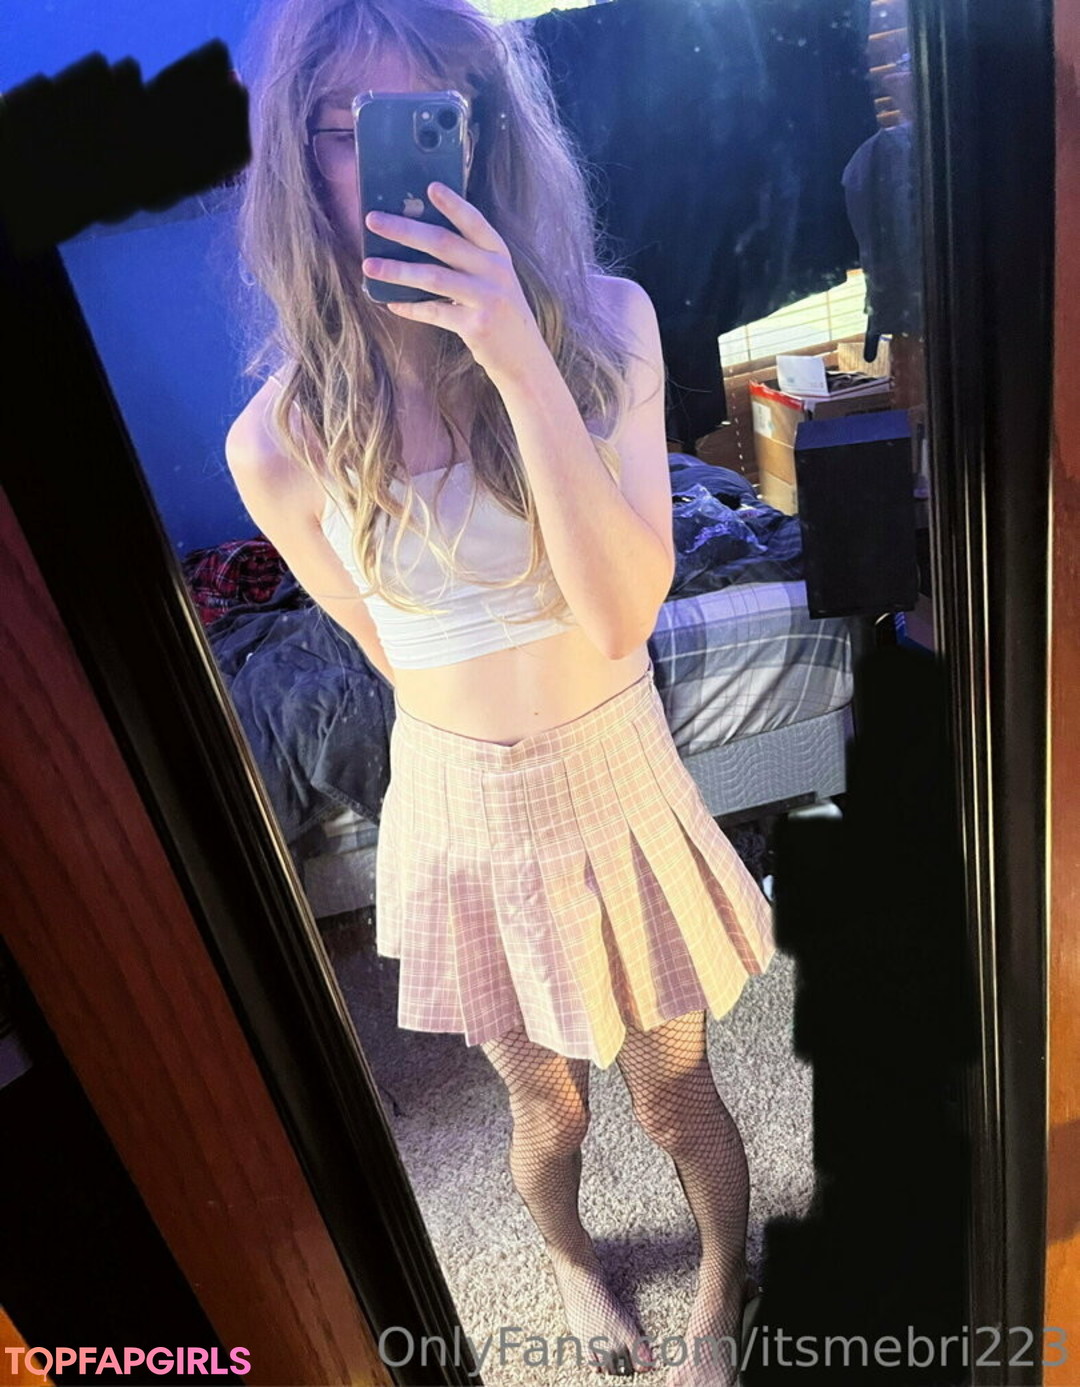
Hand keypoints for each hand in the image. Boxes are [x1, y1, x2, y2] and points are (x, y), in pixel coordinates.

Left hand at [361, 182, 545, 382]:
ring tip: (369, 266)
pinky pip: (434, 311)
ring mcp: (487, 299)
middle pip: (443, 243)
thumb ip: (468, 259)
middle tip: (373, 221)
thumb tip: (419, 238)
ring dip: (397, 270)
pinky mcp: (476, 326)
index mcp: (498, 254)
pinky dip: (410, 308)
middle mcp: (495, 272)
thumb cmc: (501, 313)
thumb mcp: (494, 279)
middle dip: (404, 230)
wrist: (524, 357)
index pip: (474, 221)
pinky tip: (391, 304)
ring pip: (433, 277)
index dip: (452, 204)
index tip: (429, 187)